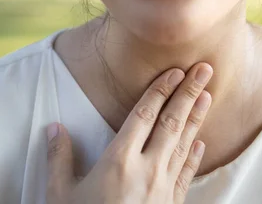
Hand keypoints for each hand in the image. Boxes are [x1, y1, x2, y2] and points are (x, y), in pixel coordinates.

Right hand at [46, 63, 212, 203]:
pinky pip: (186, 175)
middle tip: (204, 69)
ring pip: (183, 144)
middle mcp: (146, 170)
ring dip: (196, 118)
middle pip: (171, 123)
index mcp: (119, 161)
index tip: (174, 71)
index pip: (144, 115)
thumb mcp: (61, 195)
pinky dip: (194, 156)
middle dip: (189, 93)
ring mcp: (162, 189)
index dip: (159, 90)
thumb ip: (59, 159)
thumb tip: (54, 129)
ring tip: (208, 95)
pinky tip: (200, 143)